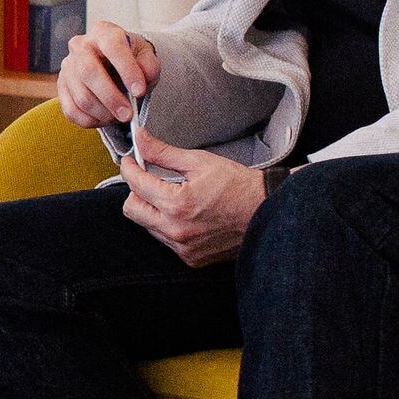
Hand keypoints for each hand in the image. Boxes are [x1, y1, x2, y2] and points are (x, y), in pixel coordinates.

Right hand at [58, 22, 157, 128]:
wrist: (113, 64)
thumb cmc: (130, 59)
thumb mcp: (146, 56)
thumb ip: (149, 65)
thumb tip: (145, 76)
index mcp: (103, 32)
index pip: (112, 47)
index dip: (127, 70)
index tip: (139, 91)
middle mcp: (80, 46)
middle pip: (89, 72)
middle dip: (111, 98)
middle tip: (128, 114)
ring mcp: (67, 67)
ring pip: (81, 96)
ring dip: (103, 113)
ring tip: (119, 117)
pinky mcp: (61, 86)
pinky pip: (71, 110)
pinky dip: (90, 120)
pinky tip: (104, 119)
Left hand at [117, 130, 264, 267]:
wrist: (269, 211)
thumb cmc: (240, 186)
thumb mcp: (200, 162)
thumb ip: (164, 153)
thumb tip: (140, 140)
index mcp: (176, 204)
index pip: (135, 184)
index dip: (130, 167)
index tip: (131, 161)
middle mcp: (176, 230)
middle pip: (132, 209)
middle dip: (136, 191)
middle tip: (148, 179)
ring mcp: (183, 247)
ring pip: (147, 226)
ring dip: (151, 209)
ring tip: (171, 196)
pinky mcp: (191, 258)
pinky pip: (165, 240)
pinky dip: (167, 225)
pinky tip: (183, 214)